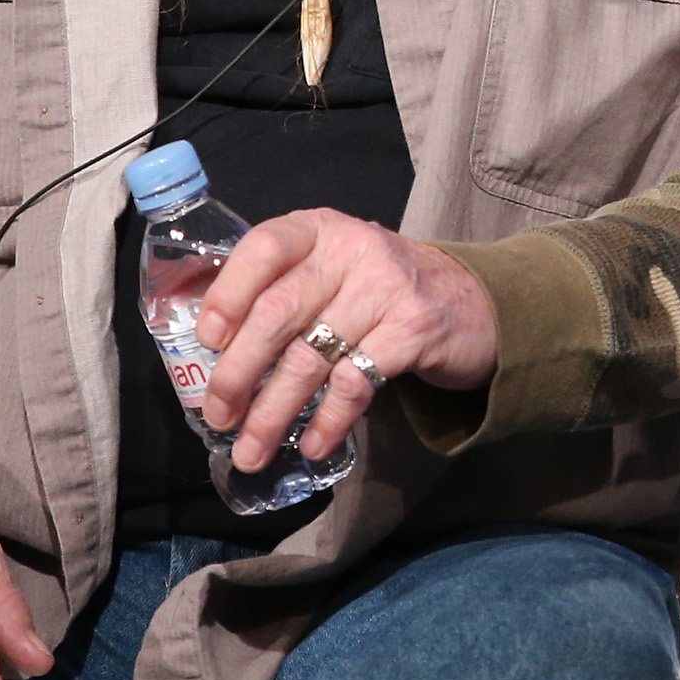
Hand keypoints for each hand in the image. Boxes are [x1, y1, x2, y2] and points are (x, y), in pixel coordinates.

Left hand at [196, 208, 497, 469]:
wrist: (472, 301)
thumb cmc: (380, 290)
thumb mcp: (334, 269)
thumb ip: (283, 290)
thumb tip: (211, 352)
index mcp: (320, 229)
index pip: (265, 247)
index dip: (229, 293)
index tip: (207, 340)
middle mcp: (352, 249)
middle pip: (279, 311)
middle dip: (240, 371)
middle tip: (219, 416)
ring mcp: (387, 287)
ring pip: (312, 356)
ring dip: (274, 411)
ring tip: (252, 450)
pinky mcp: (415, 329)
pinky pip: (356, 382)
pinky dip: (328, 420)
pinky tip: (311, 445)